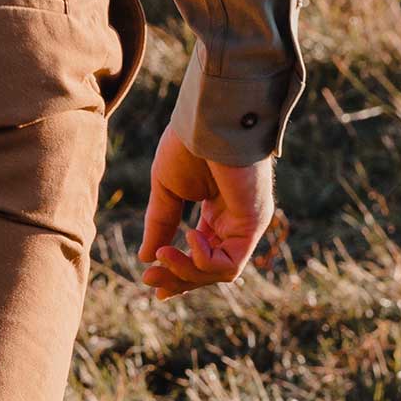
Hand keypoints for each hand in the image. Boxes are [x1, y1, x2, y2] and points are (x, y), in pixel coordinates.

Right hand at [138, 121, 273, 295]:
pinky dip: (203, 260)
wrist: (206, 122)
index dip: (176, 271)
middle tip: (148, 279)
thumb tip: (146, 258)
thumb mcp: (167, 190)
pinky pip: (229, 264)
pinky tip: (189, 235)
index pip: (201, 255)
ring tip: (162, 254)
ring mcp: (246, 225)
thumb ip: (160, 224)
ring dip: (185, 271)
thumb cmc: (188, 145)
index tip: (149, 278)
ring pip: (219, 273)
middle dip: (177, 278)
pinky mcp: (253, 225)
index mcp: (217, 212)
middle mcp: (234, 222)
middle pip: (209, 269)